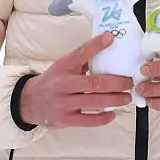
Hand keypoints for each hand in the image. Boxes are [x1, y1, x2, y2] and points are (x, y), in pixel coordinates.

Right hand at [19, 33, 133, 127]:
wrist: (29, 102)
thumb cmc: (53, 81)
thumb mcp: (63, 66)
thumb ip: (81, 61)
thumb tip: (107, 49)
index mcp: (63, 66)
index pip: (81, 52)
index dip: (96, 45)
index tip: (111, 38)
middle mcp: (63, 84)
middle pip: (95, 83)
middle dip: (117, 82)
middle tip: (130, 81)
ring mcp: (64, 103)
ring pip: (95, 102)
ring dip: (115, 100)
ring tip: (127, 97)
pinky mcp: (65, 120)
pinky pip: (89, 120)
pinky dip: (103, 118)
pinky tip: (113, 114)